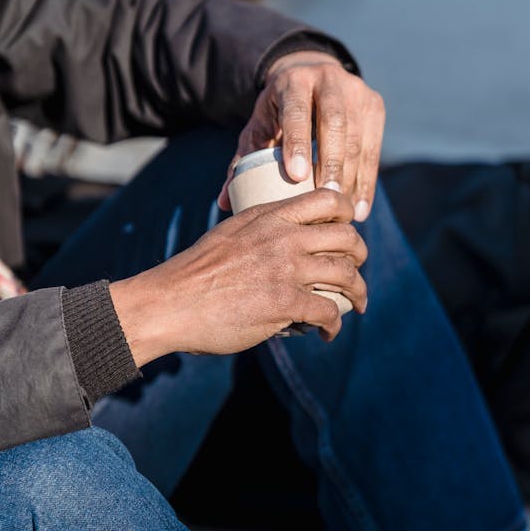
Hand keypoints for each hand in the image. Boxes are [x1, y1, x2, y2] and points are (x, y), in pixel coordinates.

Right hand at [110, 189, 367, 365]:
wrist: (170, 303)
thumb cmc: (194, 273)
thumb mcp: (230, 232)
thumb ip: (259, 230)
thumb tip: (279, 239)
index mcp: (269, 216)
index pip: (327, 198)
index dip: (347, 213)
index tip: (348, 229)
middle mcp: (283, 237)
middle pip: (346, 238)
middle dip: (360, 255)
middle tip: (356, 270)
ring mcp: (286, 269)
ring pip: (345, 274)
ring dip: (358, 292)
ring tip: (356, 303)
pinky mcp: (284, 302)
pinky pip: (328, 312)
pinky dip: (334, 324)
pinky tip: (329, 332)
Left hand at [217, 51, 384, 221]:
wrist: (310, 73)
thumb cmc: (278, 111)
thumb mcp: (258, 127)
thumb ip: (242, 161)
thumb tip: (223, 202)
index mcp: (293, 81)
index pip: (297, 111)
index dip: (298, 143)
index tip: (296, 177)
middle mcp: (328, 80)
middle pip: (334, 122)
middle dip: (331, 163)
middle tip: (327, 198)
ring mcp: (356, 91)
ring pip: (357, 137)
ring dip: (352, 177)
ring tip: (344, 210)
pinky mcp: (375, 105)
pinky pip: (373, 148)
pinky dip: (367, 181)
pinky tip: (360, 208)